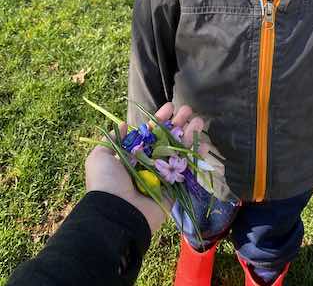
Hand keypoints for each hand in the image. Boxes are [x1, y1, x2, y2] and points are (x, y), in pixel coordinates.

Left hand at [85, 103, 203, 232]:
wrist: (116, 213)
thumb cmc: (107, 183)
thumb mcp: (100, 158)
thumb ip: (111, 140)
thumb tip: (125, 125)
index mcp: (134, 155)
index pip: (151, 133)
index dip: (161, 120)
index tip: (171, 107)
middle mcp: (150, 163)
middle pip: (168, 139)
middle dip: (178, 124)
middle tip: (188, 110)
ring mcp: (163, 175)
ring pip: (180, 151)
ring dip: (190, 136)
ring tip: (199, 122)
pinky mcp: (175, 188)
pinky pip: (187, 171)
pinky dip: (197, 157)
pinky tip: (204, 144)